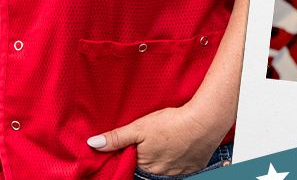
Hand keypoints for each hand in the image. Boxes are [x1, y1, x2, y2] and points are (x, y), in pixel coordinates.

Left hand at [86, 105, 223, 175]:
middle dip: (145, 161)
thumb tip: (93, 144)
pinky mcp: (194, 169)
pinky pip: (181, 170)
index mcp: (146, 167)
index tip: (131, 150)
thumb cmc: (171, 124)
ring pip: (164, 172)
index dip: (130, 160)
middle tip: (149, 145)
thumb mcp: (139, 127)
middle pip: (148, 172)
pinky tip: (177, 148)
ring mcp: (179, 174)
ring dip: (162, 162)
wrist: (204, 122)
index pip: (131, 169)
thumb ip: (117, 138)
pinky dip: (177, 162)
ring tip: (163, 145)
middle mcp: (161, 176)